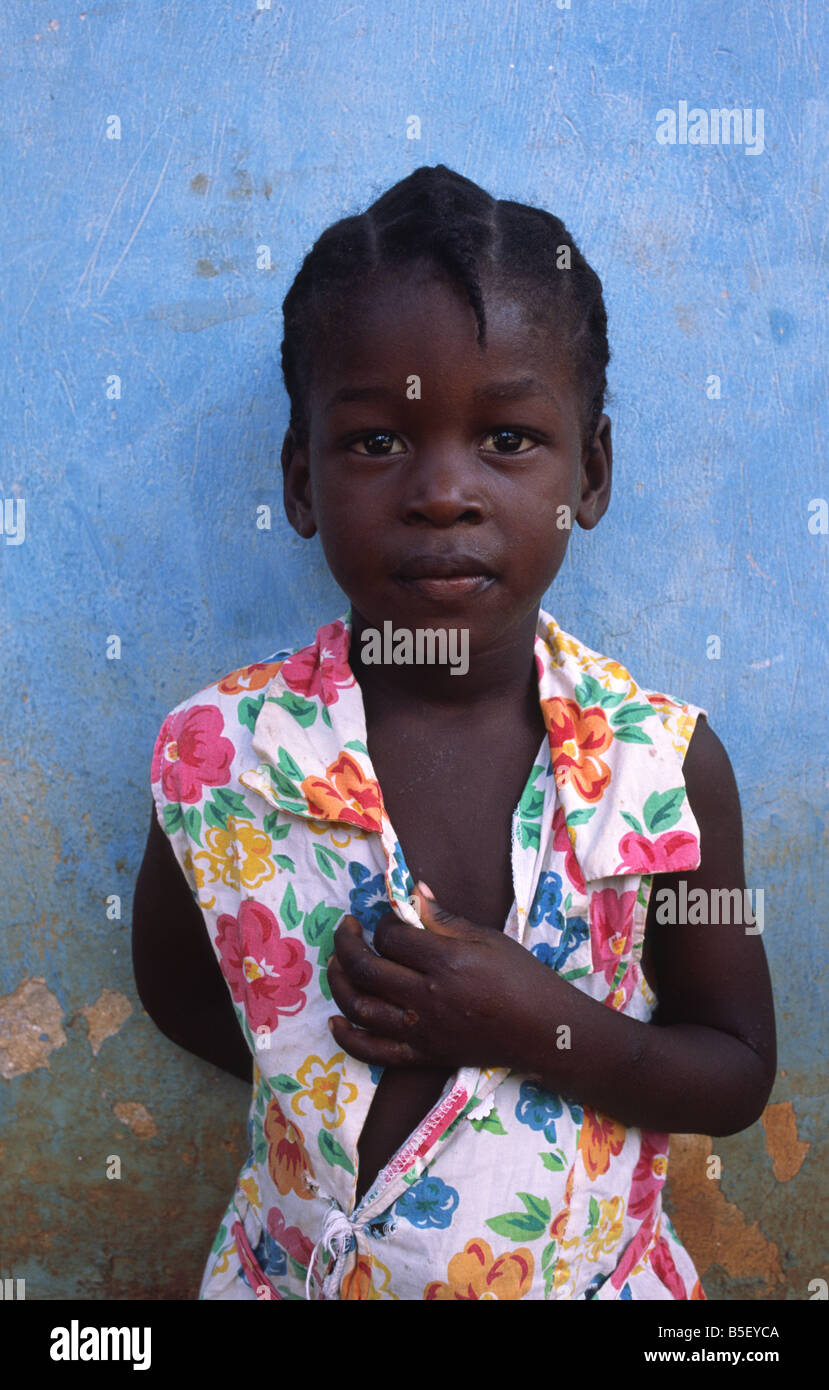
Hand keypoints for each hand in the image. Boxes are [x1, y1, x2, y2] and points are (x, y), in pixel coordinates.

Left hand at [326, 882, 569, 1070]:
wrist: (544, 1030)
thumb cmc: (520, 976)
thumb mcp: (487, 937)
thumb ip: (444, 917)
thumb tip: (413, 891)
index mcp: (446, 960)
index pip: (392, 937)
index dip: (382, 924)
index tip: (389, 920)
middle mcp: (427, 996)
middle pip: (367, 969)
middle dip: (348, 944)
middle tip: (347, 928)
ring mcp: (421, 1030)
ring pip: (361, 1007)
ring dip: (339, 982)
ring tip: (336, 963)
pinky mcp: (422, 1056)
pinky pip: (374, 1052)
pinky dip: (348, 1037)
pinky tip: (337, 1019)